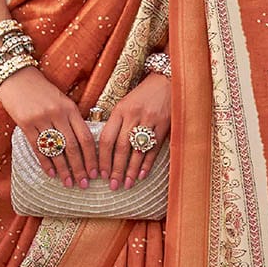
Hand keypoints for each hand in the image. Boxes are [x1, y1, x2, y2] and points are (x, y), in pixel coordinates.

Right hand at [0, 66, 97, 188]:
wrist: (17, 76)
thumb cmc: (42, 91)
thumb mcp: (62, 101)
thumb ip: (72, 119)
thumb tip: (83, 145)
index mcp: (70, 108)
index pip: (85, 137)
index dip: (92, 157)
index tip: (96, 173)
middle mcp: (58, 114)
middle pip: (73, 147)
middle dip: (80, 168)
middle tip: (84, 184)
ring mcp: (41, 119)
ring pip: (56, 150)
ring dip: (64, 169)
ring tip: (69, 183)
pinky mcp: (25, 123)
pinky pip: (38, 148)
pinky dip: (46, 162)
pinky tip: (51, 174)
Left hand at [97, 73, 170, 189]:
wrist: (167, 81)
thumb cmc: (142, 95)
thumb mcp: (125, 104)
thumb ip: (116, 123)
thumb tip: (105, 149)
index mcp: (120, 110)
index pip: (107, 138)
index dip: (103, 158)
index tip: (100, 173)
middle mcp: (133, 115)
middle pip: (121, 147)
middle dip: (115, 169)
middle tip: (112, 185)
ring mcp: (150, 120)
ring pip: (137, 150)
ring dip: (130, 170)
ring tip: (126, 184)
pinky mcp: (164, 125)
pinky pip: (154, 149)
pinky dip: (147, 163)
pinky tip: (141, 175)